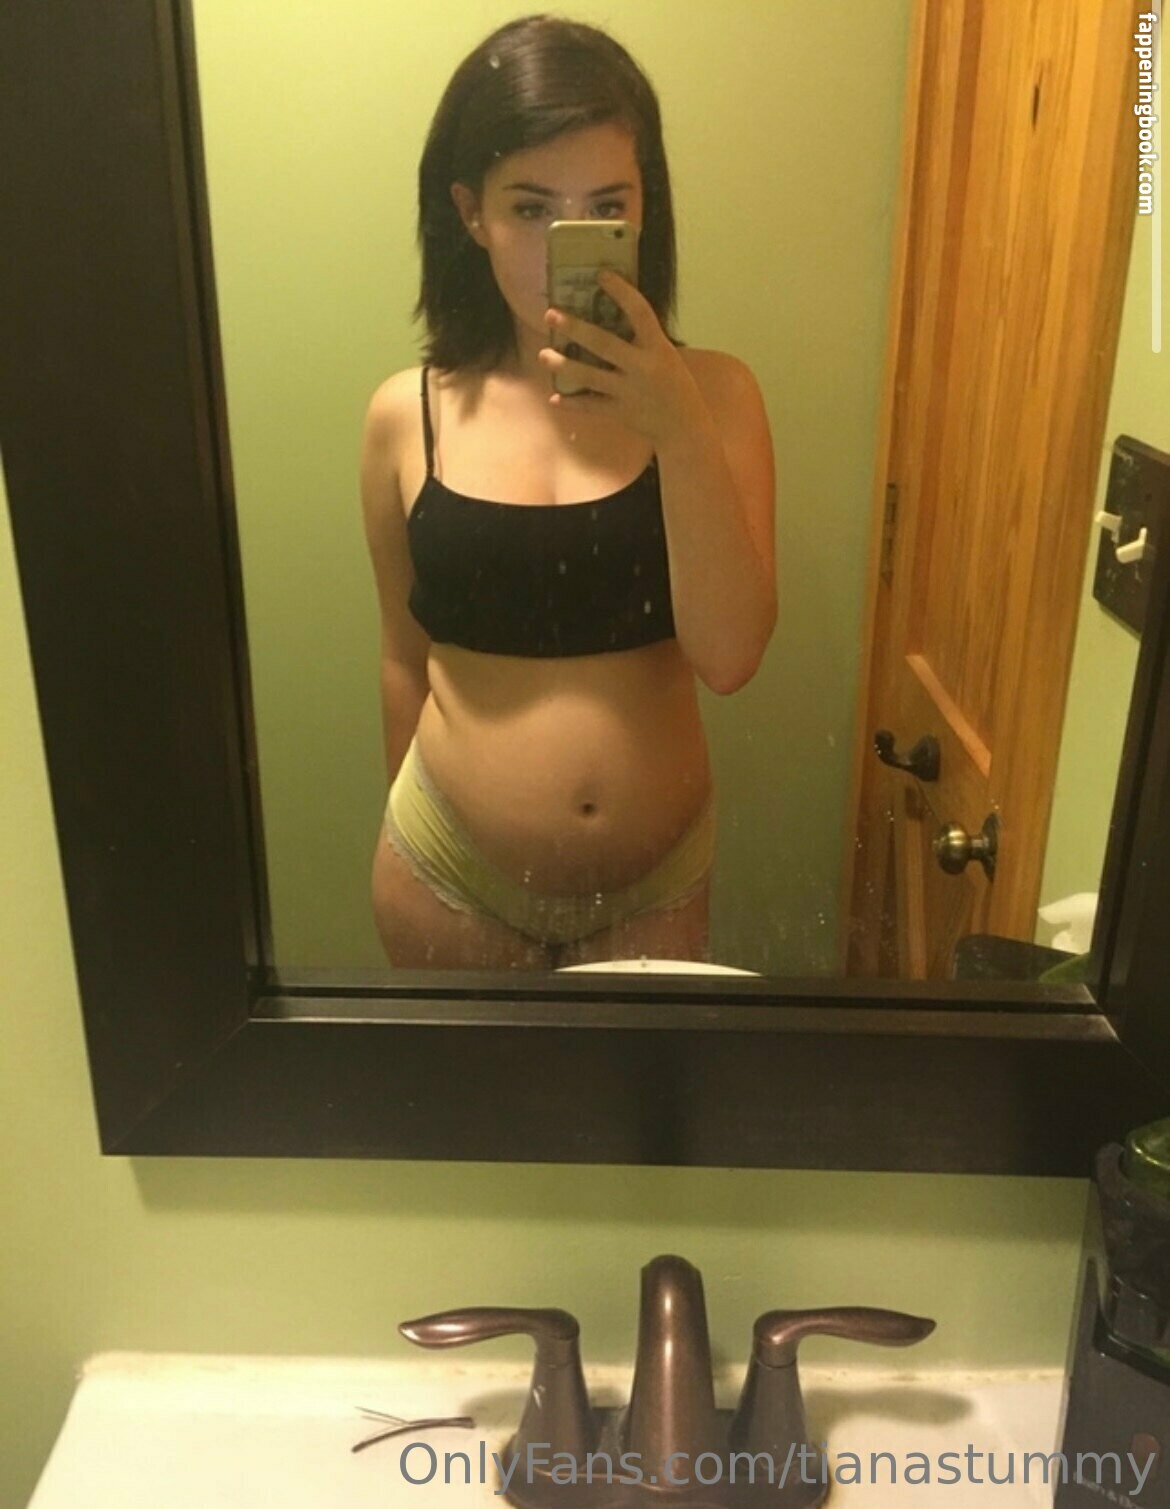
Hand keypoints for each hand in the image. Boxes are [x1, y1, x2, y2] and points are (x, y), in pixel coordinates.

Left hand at [538, 269, 703, 444]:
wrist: (684, 428)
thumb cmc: (676, 386)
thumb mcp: (666, 356)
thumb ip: (644, 340)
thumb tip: (613, 316)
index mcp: (658, 348)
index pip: (640, 312)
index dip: (621, 291)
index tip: (601, 274)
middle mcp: (642, 367)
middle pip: (602, 343)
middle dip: (574, 328)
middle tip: (549, 315)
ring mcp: (629, 392)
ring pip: (589, 376)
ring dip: (562, 365)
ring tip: (542, 355)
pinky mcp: (620, 413)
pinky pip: (590, 407)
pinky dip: (572, 403)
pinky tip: (554, 398)